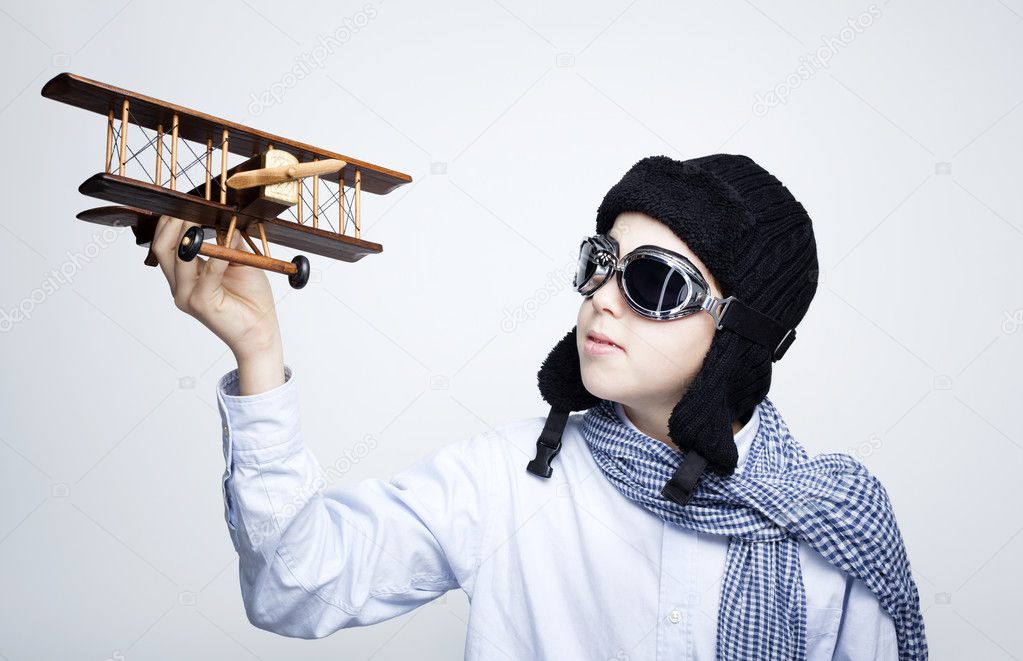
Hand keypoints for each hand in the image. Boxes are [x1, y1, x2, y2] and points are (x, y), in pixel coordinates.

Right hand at [151, 215, 283, 386]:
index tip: (185, 203)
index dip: (170, 222)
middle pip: (162, 247)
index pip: (164, 243)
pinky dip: (218, 255)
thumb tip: (225, 215)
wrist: (260, 332)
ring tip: (203, 219)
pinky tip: (229, 243)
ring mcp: (187, 296)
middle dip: (173, 223)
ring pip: (176, 257)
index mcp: (184, 276)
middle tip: (189, 207)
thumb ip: (228, 241)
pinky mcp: (201, 303)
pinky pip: (207, 272)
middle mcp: (180, 286)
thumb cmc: (250, 300)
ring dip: (190, 234)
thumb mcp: (239, 262)